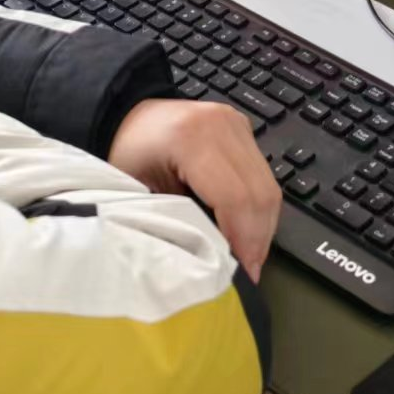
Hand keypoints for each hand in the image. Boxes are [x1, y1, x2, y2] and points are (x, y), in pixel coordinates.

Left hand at [107, 99, 281, 281]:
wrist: (126, 117)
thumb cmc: (125, 157)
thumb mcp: (141, 193)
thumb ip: (179, 223)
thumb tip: (216, 264)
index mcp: (192, 138)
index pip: (235, 197)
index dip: (243, 240)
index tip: (243, 276)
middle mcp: (223, 125)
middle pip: (259, 193)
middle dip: (257, 239)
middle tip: (249, 273)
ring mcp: (236, 124)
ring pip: (268, 186)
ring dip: (262, 227)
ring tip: (249, 257)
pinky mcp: (243, 129)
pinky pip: (264, 176)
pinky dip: (258, 209)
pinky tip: (246, 230)